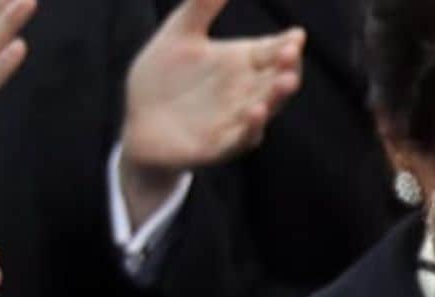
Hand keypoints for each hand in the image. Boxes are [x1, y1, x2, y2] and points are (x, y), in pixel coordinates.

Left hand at [119, 0, 303, 222]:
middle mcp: (246, 92)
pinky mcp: (220, 144)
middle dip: (287, 68)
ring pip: (266, 108)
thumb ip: (200, 7)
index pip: (272, 52)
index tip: (296, 34)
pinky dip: (250, 127)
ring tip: (285, 81)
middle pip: (276, 79)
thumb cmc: (162, 80)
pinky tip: (255, 112)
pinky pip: (240, 138)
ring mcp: (236, 119)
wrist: (138, 122)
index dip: (287, 44)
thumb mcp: (178, 35)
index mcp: (241, 64)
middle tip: (291, 53)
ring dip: (277, 97)